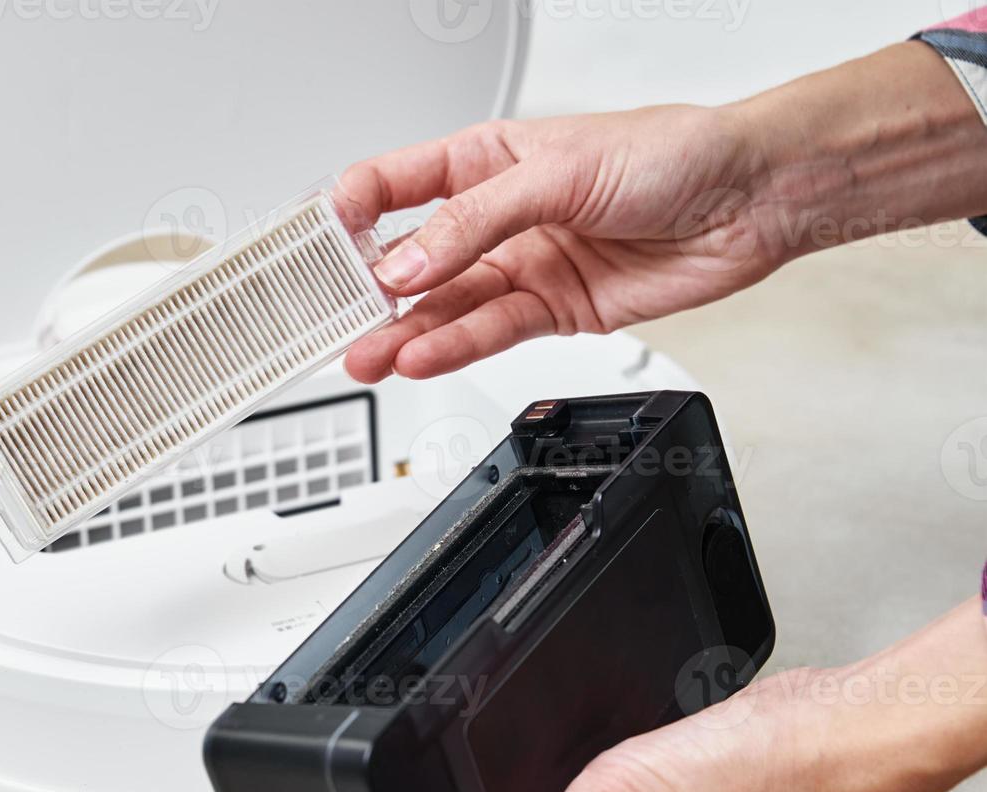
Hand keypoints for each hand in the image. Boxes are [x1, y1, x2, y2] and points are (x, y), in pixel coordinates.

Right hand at [337, 41, 986, 382]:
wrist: (752, 201)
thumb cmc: (673, 154)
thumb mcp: (557, 173)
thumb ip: (474, 223)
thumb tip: (409, 263)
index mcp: (487, 158)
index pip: (396, 185)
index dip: (352, 214)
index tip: (321, 248)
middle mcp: (498, 216)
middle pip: (413, 258)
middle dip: (369, 291)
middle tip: (332, 321)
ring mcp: (523, 264)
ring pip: (446, 306)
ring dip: (404, 332)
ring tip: (366, 355)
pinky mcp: (553, 309)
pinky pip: (490, 332)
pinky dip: (454, 347)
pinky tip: (420, 357)